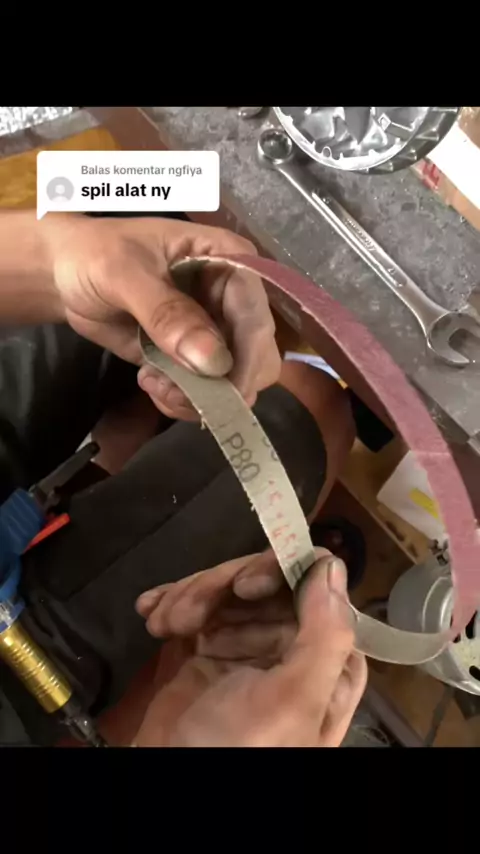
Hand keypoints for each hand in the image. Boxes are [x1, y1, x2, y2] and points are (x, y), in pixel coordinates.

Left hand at [43, 214, 280, 418]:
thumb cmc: (95, 256)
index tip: (224, 396)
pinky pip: (208, 393)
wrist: (66, 273)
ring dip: (198, 397)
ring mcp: (217, 331)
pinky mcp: (195, 358)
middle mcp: (233, 299)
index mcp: (230, 261)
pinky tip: (149, 381)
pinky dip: (183, 399)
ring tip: (152, 383)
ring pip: (235, 383)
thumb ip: (165, 312)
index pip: (257, 317)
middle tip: (173, 390)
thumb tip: (211, 360)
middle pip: (259, 358)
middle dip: (222, 386)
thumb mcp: (123, 273)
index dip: (247, 359)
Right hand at [133, 550, 366, 746]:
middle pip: (264, 579)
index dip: (277, 572)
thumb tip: (331, 563)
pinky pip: (195, 607)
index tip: (241, 588)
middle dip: (217, 588)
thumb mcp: (293, 702)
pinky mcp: (207, 650)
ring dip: (188, 597)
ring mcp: (247, 645)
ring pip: (226, 587)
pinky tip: (151, 613)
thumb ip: (324, 636)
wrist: (169, 789)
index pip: (316, 584)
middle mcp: (291, 643)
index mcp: (326, 655)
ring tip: (160, 625)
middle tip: (180, 616)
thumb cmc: (242, 752)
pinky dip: (170, 603)